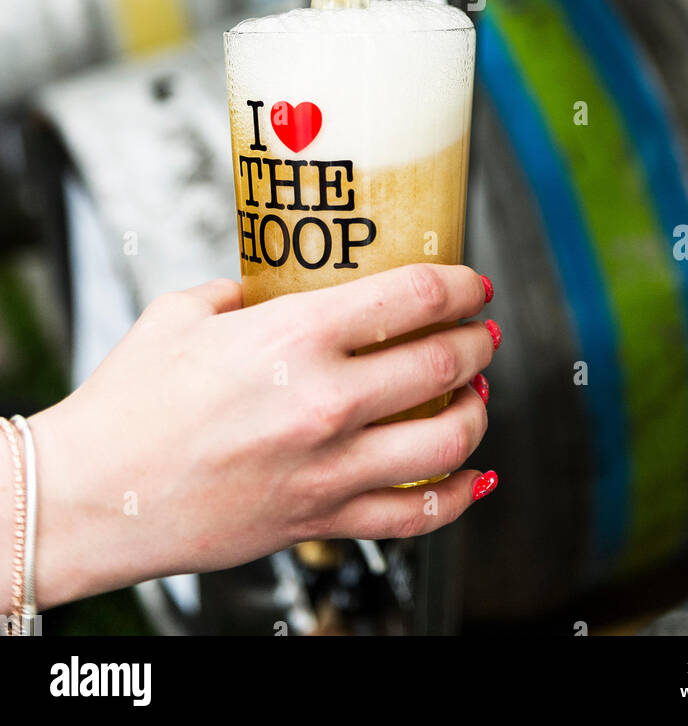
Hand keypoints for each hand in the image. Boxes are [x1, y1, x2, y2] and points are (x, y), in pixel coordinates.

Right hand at [27, 266, 496, 608]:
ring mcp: (328, 468)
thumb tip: (273, 284)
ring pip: (447, 440)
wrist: (90, 496)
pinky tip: (474, 476)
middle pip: (444, 363)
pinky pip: (415, 515)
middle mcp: (325, 402)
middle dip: (479, 341)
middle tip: (483, 332)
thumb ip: (242, 291)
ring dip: (478, 410)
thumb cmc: (128, 403)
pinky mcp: (320, 520)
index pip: (414, 297)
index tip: (472, 282)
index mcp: (294, 336)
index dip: (461, 284)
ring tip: (478, 393)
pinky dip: (459, 496)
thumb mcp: (182, 312)